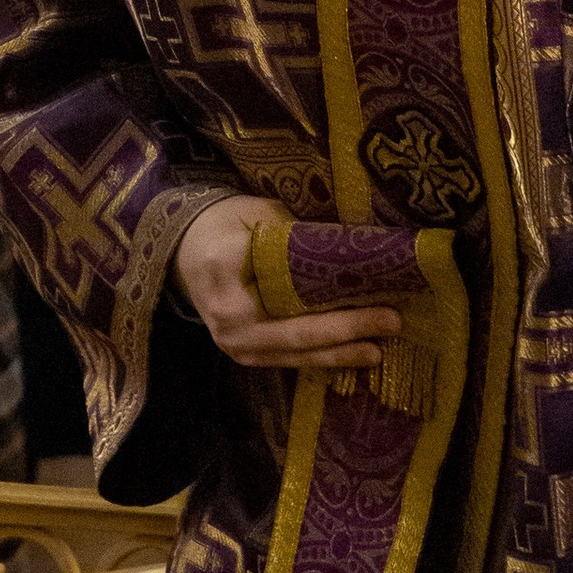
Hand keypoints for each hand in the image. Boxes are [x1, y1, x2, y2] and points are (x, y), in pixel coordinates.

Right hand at [171, 195, 401, 376]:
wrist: (181, 249)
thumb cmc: (222, 223)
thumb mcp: (257, 213)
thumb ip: (296, 235)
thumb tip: (351, 251)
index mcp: (226, 273)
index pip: (287, 290)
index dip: (332, 295)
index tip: (375, 287)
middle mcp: (228, 320)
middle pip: (297, 332)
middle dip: (348, 330)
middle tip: (392, 322)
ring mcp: (234, 344)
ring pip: (295, 354)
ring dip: (340, 353)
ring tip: (378, 350)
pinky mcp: (244, 354)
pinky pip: (288, 359)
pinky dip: (321, 358)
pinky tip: (352, 356)